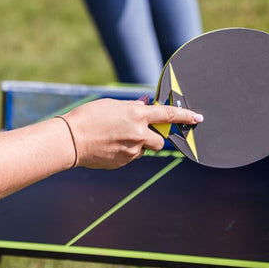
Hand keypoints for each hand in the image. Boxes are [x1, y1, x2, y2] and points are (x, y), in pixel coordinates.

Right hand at [61, 98, 203, 168]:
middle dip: (155, 136)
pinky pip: (130, 156)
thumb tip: (145, 104)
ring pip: (143, 149)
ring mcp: (132, 151)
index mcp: (137, 116)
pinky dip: (125, 150)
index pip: (168, 115)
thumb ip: (133, 107)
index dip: (185, 116)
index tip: (198, 118)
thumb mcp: (113, 105)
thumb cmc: (89, 117)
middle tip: (140, 130)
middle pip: (160, 139)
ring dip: (137, 143)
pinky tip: (108, 145)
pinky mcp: (123, 163)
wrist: (70, 140)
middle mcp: (138, 135)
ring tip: (115, 137)